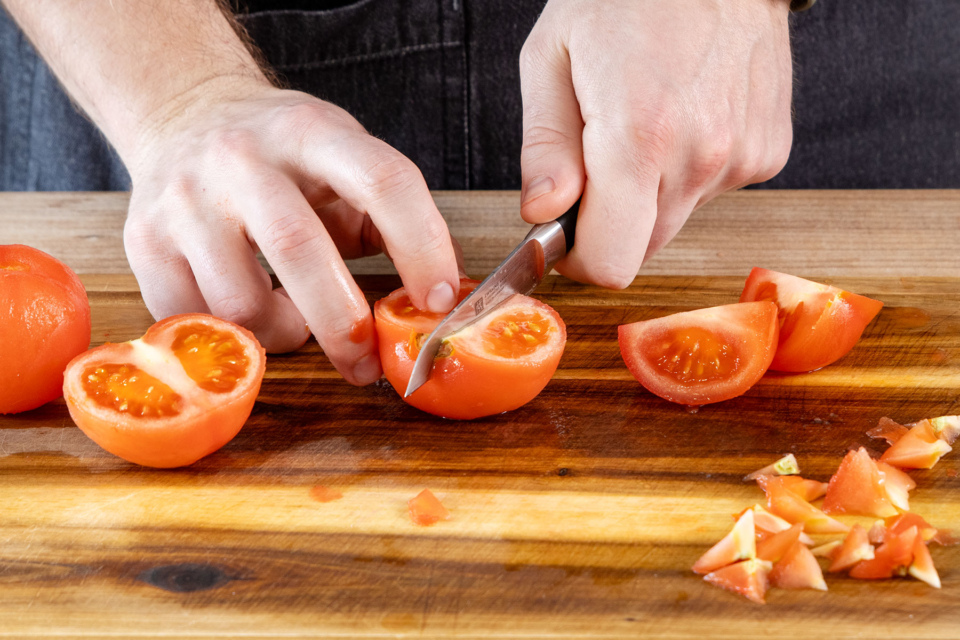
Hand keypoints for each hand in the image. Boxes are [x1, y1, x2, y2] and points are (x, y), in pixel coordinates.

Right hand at [124, 84, 460, 384]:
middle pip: (301, 250)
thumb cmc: (283, 154)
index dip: (423, 247)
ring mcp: (186, 200)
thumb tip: (437, 296)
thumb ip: (386, 216)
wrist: (185, 116)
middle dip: (345, 324)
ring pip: (242, 303)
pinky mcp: (144, 241)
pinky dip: (233, 337)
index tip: (439, 302)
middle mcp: (242, 159)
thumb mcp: (342, 155)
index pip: (384, 182)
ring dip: (283, 333)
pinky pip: (194, 321)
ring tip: (296, 321)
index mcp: (311, 131)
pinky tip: (251, 315)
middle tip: (366, 362)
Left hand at [518, 0, 792, 286]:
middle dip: (610, 222)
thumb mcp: (552, 56)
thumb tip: (544, 215)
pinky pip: (712, 190)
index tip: (564, 236)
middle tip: (598, 161)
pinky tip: (684, 115)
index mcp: (638, 136)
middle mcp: (699, 155)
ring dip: (650, 194)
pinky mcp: (767, 151)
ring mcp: (741, 156)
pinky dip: (688, 170)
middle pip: (642, 247)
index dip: (578, 259)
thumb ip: (545, 148)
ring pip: (676, 219)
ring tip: (645, 121)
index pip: (611, 261)